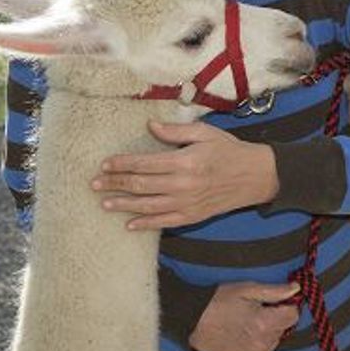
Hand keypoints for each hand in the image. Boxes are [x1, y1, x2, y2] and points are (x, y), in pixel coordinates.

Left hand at [91, 120, 278, 229]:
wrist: (256, 176)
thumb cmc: (229, 150)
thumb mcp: (204, 133)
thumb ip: (175, 131)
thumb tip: (150, 126)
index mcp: (185, 161)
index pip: (145, 163)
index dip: (122, 164)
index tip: (105, 164)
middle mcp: (183, 184)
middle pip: (141, 185)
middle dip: (115, 184)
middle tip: (94, 183)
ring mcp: (187, 203)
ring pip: (147, 206)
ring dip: (123, 204)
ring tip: (104, 203)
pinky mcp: (193, 216)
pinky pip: (164, 222)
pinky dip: (145, 224)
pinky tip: (129, 223)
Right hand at [190, 281, 300, 350]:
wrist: (194, 321)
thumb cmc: (220, 301)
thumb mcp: (248, 290)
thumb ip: (274, 291)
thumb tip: (296, 288)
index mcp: (263, 323)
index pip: (293, 315)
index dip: (286, 306)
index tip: (274, 304)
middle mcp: (261, 344)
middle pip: (283, 330)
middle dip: (275, 320)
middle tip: (255, 312)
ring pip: (273, 343)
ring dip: (266, 334)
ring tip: (246, 325)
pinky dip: (258, 348)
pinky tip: (244, 338)